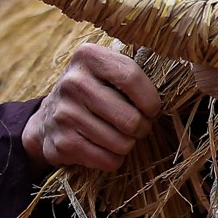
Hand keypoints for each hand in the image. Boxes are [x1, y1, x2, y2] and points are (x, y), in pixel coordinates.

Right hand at [23, 43, 160, 172]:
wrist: (48, 117)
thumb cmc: (93, 92)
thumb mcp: (106, 70)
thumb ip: (132, 74)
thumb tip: (169, 95)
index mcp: (88, 56)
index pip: (131, 78)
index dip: (150, 101)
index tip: (152, 109)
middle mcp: (72, 82)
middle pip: (130, 119)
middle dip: (142, 128)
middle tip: (137, 126)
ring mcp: (64, 114)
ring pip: (121, 143)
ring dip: (127, 144)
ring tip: (119, 136)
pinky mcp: (62, 143)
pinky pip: (107, 160)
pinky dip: (113, 159)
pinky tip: (105, 148)